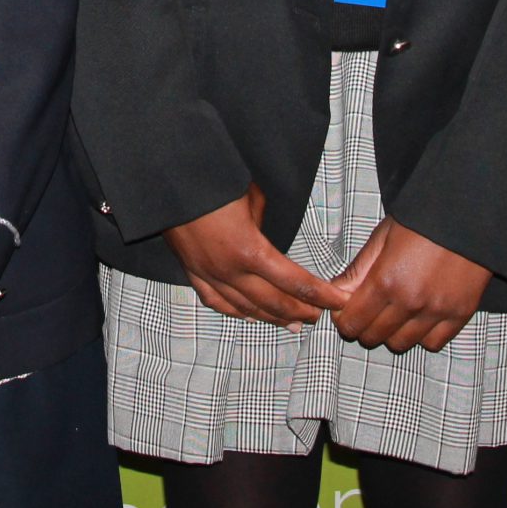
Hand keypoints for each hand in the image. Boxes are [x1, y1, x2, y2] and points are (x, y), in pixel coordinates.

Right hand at [162, 185, 350, 327]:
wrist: (169, 183)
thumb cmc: (213, 183)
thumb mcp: (250, 197)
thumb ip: (262, 224)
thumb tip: (265, 238)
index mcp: (251, 251)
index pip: (294, 281)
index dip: (319, 294)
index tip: (338, 301)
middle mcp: (231, 271)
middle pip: (273, 302)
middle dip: (300, 311)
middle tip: (318, 317)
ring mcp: (210, 276)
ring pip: (246, 309)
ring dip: (272, 318)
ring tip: (292, 324)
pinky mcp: (193, 273)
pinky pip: (217, 302)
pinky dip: (237, 312)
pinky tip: (249, 316)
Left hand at [332, 218, 492, 352]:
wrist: (467, 215)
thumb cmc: (421, 221)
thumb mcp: (382, 238)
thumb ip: (357, 271)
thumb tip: (337, 295)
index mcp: (385, 280)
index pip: (352, 322)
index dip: (344, 320)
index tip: (347, 312)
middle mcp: (410, 302)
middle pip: (374, 337)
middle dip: (364, 327)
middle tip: (369, 313)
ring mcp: (436, 311)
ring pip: (401, 344)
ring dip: (392, 333)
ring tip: (395, 314)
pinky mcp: (460, 314)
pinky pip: (432, 344)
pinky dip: (422, 336)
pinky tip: (419, 319)